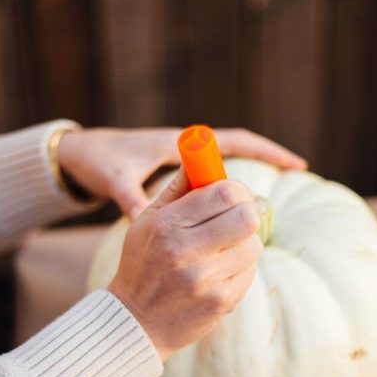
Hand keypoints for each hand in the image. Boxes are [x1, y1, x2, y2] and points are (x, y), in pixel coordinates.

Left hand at [57, 127, 306, 217]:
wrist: (80, 159)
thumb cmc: (102, 163)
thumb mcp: (116, 180)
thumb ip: (130, 195)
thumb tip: (139, 214)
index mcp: (179, 145)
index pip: (236, 142)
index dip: (267, 152)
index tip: (297, 166)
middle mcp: (186, 156)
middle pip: (235, 169)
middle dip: (256, 185)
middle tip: (278, 208)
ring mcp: (182, 173)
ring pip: (222, 189)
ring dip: (239, 205)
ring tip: (257, 232)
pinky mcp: (176, 189)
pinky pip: (209, 199)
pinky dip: (221, 212)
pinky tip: (232, 234)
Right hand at [107, 168, 261, 361]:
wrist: (134, 321)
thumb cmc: (142, 263)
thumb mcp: (146, 221)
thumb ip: (177, 189)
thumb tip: (200, 156)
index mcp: (165, 225)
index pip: (223, 193)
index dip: (236, 190)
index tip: (232, 196)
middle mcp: (182, 251)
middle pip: (246, 216)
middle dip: (244, 213)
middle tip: (234, 219)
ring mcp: (203, 280)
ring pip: (253, 246)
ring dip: (242, 245)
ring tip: (221, 251)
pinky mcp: (219, 302)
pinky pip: (249, 273)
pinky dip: (238, 270)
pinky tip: (217, 274)